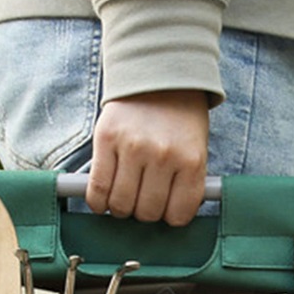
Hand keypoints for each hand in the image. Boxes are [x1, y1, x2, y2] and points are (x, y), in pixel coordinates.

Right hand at [86, 90, 209, 225]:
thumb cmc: (179, 121)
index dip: (169, 217)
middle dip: (144, 213)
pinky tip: (103, 200)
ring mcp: (132, 147)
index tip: (165, 209)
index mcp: (191, 161)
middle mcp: (162, 155)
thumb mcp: (196, 149)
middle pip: (147, 212)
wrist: (158, 74)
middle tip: (143, 199)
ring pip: (121, 205)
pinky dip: (98, 202)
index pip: (177, 215)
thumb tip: (169, 219)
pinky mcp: (106, 139)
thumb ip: (186, 183)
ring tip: (125, 196)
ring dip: (121, 209)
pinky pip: (97, 188)